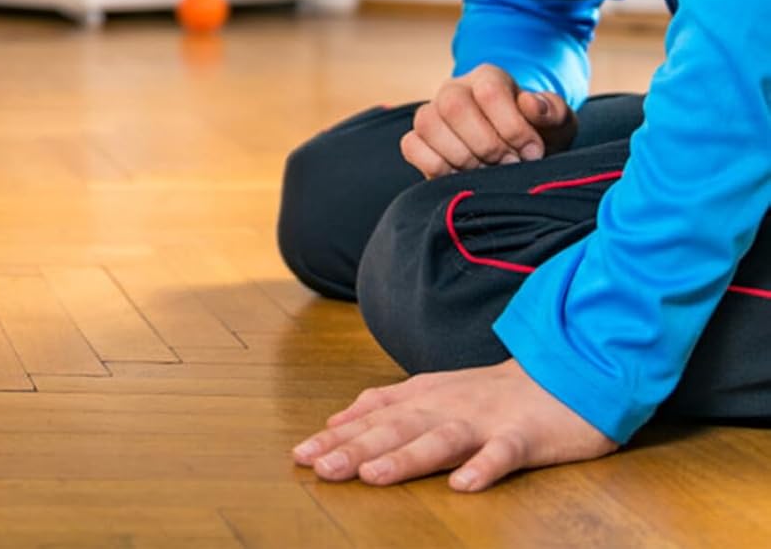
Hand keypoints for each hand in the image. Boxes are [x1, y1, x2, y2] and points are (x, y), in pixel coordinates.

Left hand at [292, 358, 615, 490]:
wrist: (562, 376)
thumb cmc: (492, 394)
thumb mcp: (433, 392)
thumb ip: (387, 405)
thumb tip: (336, 421)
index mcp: (424, 397)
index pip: (372, 417)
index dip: (337, 436)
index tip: (300, 454)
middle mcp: (447, 406)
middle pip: (396, 429)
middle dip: (356, 449)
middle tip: (319, 468)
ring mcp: (485, 420)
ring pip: (440, 440)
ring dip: (406, 458)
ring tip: (373, 476)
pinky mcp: (524, 436)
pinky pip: (503, 453)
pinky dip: (484, 468)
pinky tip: (464, 486)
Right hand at [402, 64, 576, 178]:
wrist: (519, 156)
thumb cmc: (538, 136)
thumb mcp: (558, 123)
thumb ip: (552, 110)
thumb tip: (532, 106)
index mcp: (488, 78)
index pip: (489, 90)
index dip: (513, 126)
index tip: (534, 153)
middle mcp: (454, 90)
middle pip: (453, 105)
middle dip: (486, 143)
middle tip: (509, 165)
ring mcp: (432, 115)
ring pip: (428, 124)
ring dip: (462, 156)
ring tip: (487, 172)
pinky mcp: (417, 141)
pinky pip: (411, 146)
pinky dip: (436, 165)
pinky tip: (463, 177)